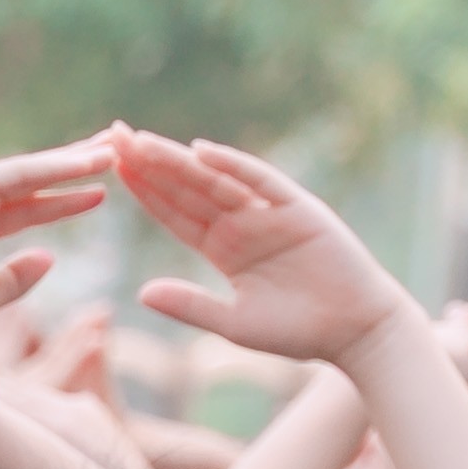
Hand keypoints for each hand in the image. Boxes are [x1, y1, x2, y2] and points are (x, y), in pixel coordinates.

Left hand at [113, 133, 415, 361]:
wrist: (356, 332)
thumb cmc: (299, 332)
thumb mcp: (234, 323)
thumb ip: (191, 305)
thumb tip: (140, 293)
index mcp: (225, 248)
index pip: (175, 213)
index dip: (144, 191)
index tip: (111, 168)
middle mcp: (243, 223)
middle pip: (188, 188)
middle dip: (151, 164)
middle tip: (112, 136)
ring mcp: (270, 213)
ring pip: (216, 180)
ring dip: (179, 161)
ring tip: (141, 142)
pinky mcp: (298, 209)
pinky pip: (261, 182)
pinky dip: (234, 166)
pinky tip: (202, 152)